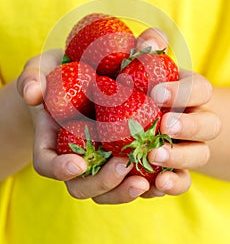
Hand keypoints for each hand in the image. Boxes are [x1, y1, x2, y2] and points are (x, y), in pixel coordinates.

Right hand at [16, 50, 149, 203]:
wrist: (86, 73)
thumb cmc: (59, 73)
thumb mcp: (42, 69)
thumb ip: (33, 77)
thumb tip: (33, 93)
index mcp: (53, 139)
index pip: (47, 163)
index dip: (59, 169)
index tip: (78, 163)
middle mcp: (76, 155)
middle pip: (81, 185)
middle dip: (102, 183)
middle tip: (124, 167)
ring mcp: (99, 158)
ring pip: (108, 189)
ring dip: (125, 190)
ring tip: (148, 181)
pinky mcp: (122, 154)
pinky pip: (132, 177)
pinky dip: (147, 184)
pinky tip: (165, 176)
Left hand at [136, 28, 220, 197]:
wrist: (136, 117)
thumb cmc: (140, 87)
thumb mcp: (141, 67)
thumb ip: (147, 51)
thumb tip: (149, 39)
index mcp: (190, 93)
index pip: (200, 89)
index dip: (183, 92)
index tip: (156, 92)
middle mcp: (196, 121)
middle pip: (209, 126)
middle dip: (189, 126)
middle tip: (164, 125)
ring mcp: (189, 147)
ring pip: (199, 155)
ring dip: (181, 158)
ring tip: (155, 156)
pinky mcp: (176, 170)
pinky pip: (183, 182)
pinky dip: (173, 184)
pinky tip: (156, 184)